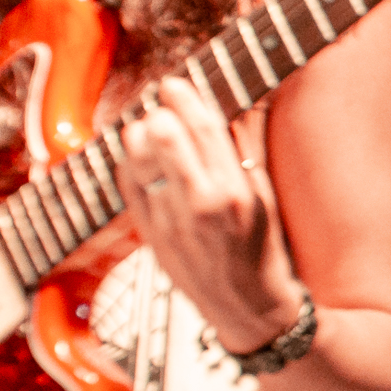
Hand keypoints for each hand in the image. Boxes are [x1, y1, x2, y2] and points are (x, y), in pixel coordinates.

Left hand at [113, 76, 303, 353]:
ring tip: (149, 128)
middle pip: (163, 137)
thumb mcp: (264, 199)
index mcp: (233, 193)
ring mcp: (167, 220)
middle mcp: (197, 205)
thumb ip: (246, 151)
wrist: (245, 307)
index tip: (174, 83)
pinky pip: (125, 183)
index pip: (203, 130)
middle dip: (160, 112)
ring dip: (140, 134)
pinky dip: (129, 162)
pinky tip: (140, 156)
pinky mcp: (147, 233)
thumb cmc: (262, 251)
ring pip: (136, 157)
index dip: (185, 100)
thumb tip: (241, 106)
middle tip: (162, 102)